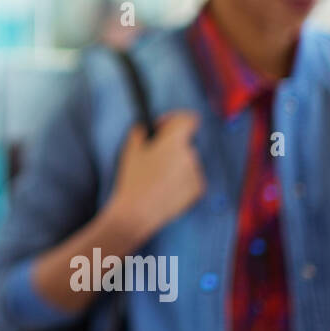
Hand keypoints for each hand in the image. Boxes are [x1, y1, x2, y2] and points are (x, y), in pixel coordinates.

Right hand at [104, 111, 205, 244]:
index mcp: (175, 141)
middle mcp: (191, 155)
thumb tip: (144, 128)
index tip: (162, 128)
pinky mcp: (199, 189)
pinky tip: (165, 188)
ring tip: (157, 177)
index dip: (175, 119)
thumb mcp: (130, 151)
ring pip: (188, 161)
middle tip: (154, 156)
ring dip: (176, 164)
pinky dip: (181, 179)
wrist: (138, 212)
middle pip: (185, 142)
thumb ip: (139, 132)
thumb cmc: (133, 180)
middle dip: (171, 146)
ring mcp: (197, 173)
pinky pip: (192, 177)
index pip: (189, 119)